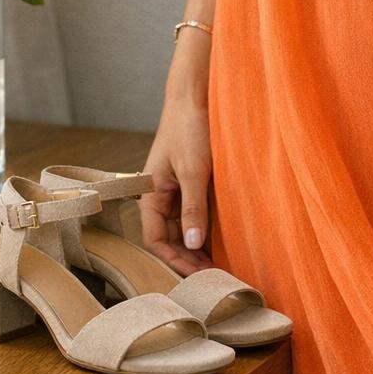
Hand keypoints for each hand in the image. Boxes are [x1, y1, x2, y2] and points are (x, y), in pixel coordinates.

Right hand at [138, 95, 214, 277]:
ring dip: (197, 247)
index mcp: (150, 194)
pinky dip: (206, 229)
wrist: (196, 96)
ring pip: (183, 228)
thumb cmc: (189, 128)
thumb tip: (194, 244)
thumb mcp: (193, 171)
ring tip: (219, 265)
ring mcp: (176, 190)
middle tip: (212, 277)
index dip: (172, 261)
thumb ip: (193, 208)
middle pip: (169, 239)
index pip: (154, 240)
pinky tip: (222, 241)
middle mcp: (160, 196)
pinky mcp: (192, 183)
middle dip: (187, 259)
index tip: (196, 275)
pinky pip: (196, 214)